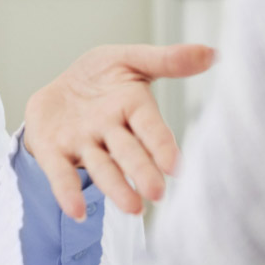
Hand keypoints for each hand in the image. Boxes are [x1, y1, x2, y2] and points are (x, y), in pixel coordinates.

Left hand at [23, 43, 214, 218]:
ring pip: (101, 167)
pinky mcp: (54, 152)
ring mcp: (83, 144)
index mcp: (132, 108)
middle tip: (156, 193)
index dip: (161, 145)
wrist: (60, 88)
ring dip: (116, 187)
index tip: (175, 166)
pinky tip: (75, 211)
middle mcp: (110, 132)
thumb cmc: (101, 76)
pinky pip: (61, 172)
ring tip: (132, 208)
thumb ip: (166, 60)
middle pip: (128, 153)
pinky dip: (68, 191)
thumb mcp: (129, 59)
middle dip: (141, 171)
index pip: (150, 128)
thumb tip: (211, 52)